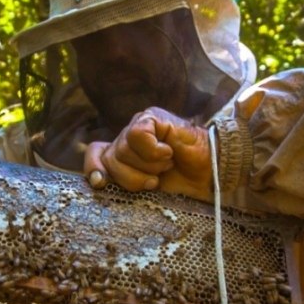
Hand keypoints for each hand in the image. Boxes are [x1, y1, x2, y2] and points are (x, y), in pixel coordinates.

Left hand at [84, 107, 212, 201]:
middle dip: (131, 178)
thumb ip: (123, 181)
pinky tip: (169, 152)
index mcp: (124, 153)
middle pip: (110, 158)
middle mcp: (128, 136)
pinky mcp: (152, 117)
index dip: (93, 168)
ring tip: (166, 165)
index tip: (101, 183)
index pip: (95, 153)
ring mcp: (140, 124)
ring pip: (123, 149)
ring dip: (148, 166)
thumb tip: (98, 181)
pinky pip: (138, 135)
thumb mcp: (147, 187)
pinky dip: (153, 151)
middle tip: (155, 179)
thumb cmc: (181, 180)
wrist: (210, 171)